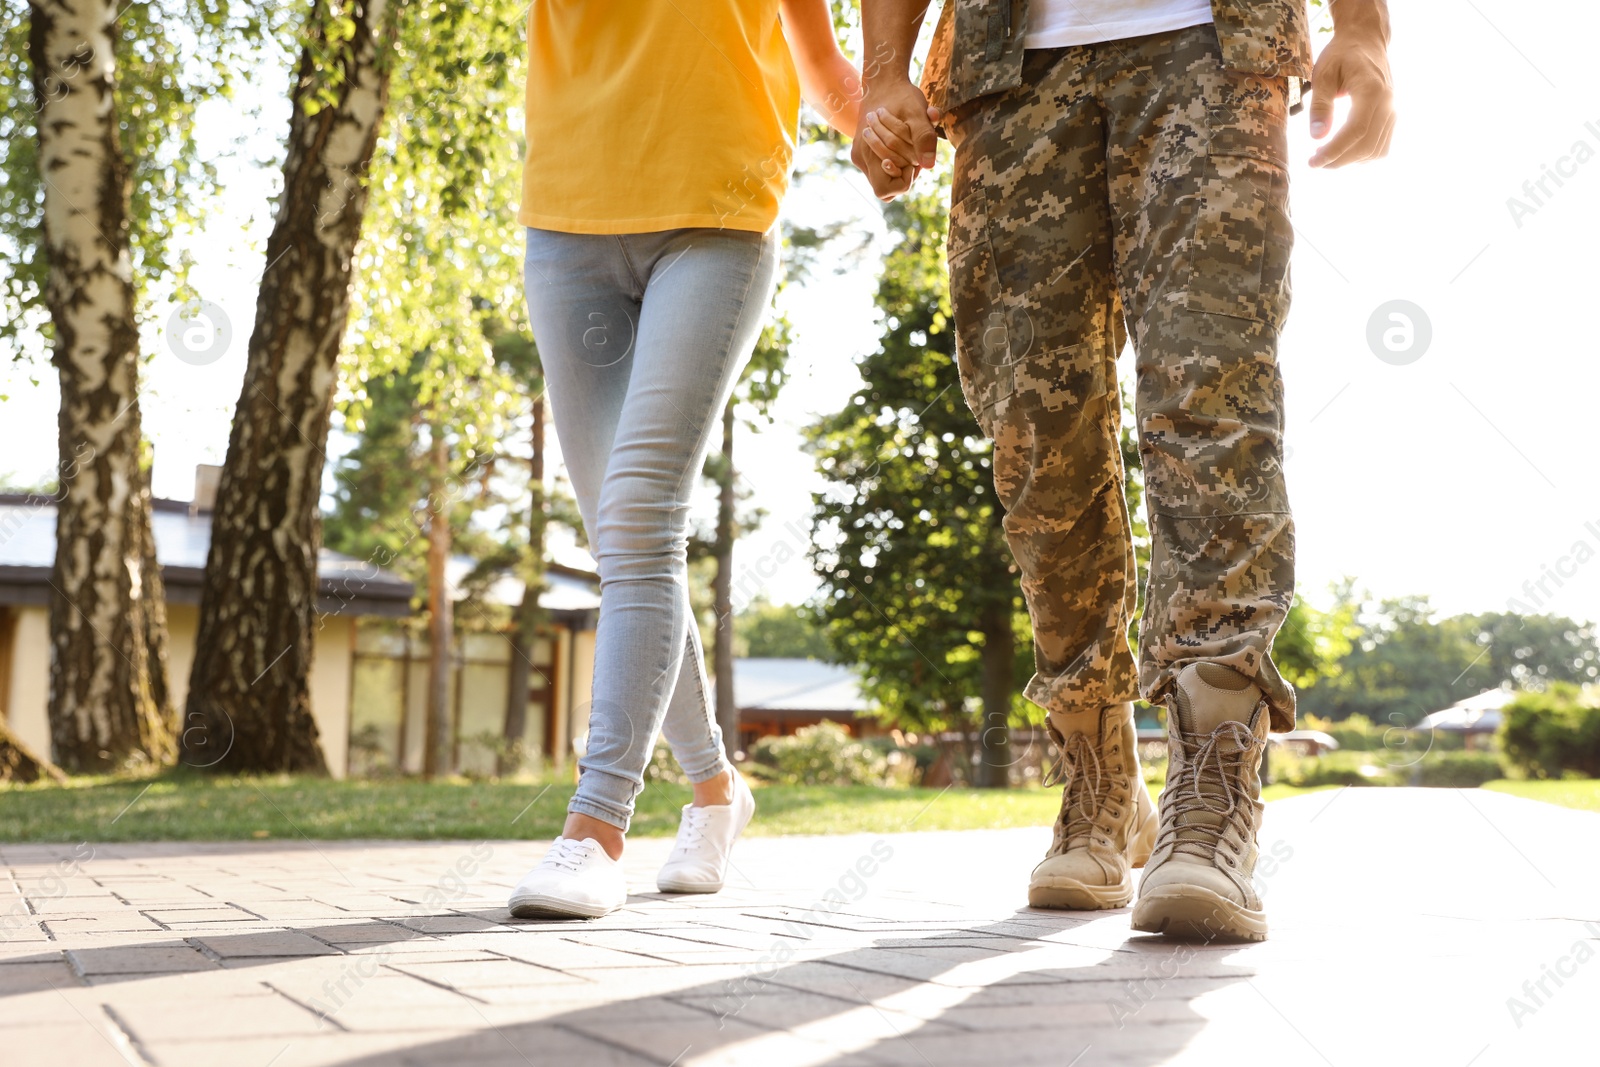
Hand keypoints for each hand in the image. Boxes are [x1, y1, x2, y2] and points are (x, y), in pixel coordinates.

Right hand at [851, 76, 937, 199]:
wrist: (883, 82)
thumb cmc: (901, 96)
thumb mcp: (917, 113)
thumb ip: (924, 139)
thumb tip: (929, 166)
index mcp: (867, 154)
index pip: (886, 190)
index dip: (904, 179)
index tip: (913, 159)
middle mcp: (861, 160)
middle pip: (888, 185)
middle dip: (905, 170)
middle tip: (913, 148)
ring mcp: (861, 157)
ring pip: (886, 176)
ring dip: (902, 163)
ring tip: (907, 142)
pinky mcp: (864, 152)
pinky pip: (883, 165)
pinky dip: (896, 157)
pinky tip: (903, 140)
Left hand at [1307, 0, 1395, 167]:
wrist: (1367, 41)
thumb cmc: (1341, 55)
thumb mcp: (1323, 75)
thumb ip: (1320, 105)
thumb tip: (1316, 137)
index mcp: (1371, 90)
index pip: (1356, 131)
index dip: (1334, 151)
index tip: (1313, 163)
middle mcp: (1388, 103)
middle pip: (1366, 146)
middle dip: (1338, 161)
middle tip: (1313, 161)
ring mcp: (1393, 111)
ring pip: (1375, 151)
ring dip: (1349, 161)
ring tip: (1324, 155)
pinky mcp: (1392, 118)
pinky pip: (1380, 147)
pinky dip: (1361, 156)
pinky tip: (1342, 151)